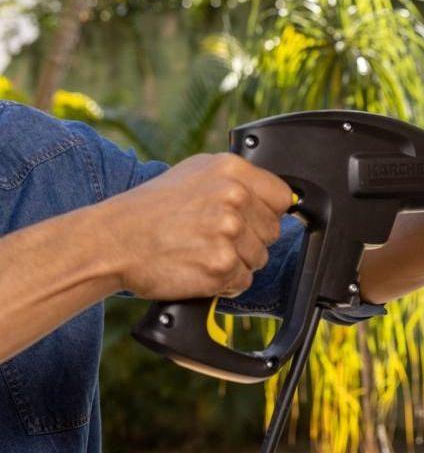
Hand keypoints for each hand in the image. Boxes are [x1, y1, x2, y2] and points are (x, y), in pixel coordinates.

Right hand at [98, 153, 292, 299]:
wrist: (111, 241)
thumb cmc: (148, 209)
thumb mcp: (195, 173)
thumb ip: (237, 180)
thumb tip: (279, 194)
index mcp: (232, 170)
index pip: (282, 196)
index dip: (266, 212)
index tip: (250, 218)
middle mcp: (234, 198)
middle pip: (273, 231)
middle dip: (250, 239)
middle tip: (214, 237)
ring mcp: (229, 232)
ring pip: (259, 257)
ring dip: (236, 261)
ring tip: (202, 250)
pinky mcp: (221, 266)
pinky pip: (243, 280)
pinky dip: (224, 281)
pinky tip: (198, 267)